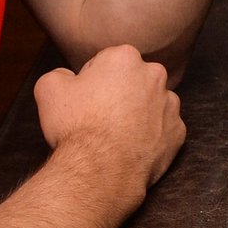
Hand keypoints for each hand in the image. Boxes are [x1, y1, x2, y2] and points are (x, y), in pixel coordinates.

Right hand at [34, 44, 185, 196]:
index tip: (85, 100)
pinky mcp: (178, 132)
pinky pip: (163, 130)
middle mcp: (155, 76)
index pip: (106, 63)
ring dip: (137, 114)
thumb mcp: (49, 89)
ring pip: (151, 104)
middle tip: (99, 117)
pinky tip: (131, 147)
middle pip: (132, 81)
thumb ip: (59, 73)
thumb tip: (68, 76)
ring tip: (116, 135)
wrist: (101, 169)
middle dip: (119, 94)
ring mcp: (170, 105)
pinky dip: (151, 136)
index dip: (92, 81)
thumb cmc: (76, 126)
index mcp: (125, 58)